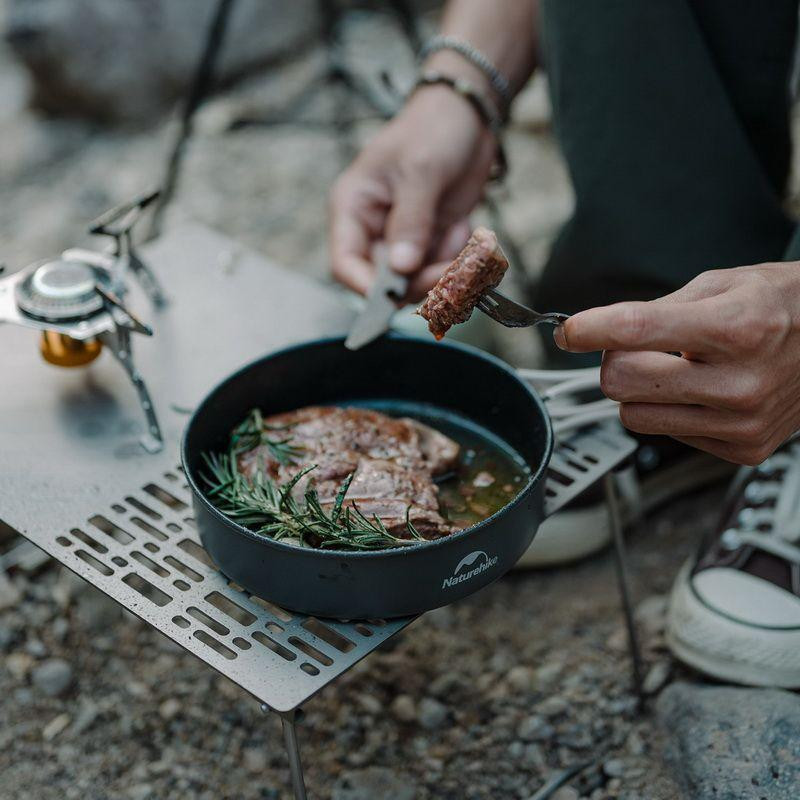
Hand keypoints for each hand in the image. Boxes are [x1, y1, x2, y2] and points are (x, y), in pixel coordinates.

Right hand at [329, 85, 496, 300]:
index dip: (367, 287)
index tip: (399, 295)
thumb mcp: (421, 170)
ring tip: (465, 237)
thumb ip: (411, 221)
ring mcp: (403, 238)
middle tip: (452, 268)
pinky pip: (442, 269)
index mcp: (353, 207)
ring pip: (418, 281)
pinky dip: (459, 259)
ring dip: (445, 270)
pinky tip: (467, 230)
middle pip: (386, 282)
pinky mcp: (430, 241)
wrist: (468, 116)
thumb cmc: (434, 129)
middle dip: (421, 280)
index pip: (345, 263)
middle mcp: (373, 229)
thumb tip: (400, 268)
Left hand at [555, 263, 799, 464]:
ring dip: (640, 391)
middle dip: (616, 361)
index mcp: (735, 327)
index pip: (635, 330)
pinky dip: (670, 411)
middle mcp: (740, 381)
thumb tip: (596, 330)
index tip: (568, 331)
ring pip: (634, 416)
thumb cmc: (778, 307)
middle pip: (620, 383)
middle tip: (637, 347)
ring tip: (675, 370)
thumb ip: (654, 308)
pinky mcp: (743, 449)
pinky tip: (702, 392)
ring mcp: (742, 422)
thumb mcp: (721, 284)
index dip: (590, 329)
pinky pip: (665, 434)